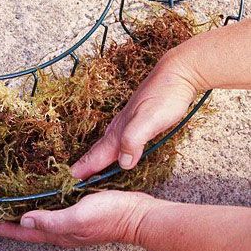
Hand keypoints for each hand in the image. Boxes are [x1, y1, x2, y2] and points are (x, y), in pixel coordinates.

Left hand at [0, 190, 156, 246]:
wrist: (137, 214)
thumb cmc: (109, 216)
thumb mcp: (78, 217)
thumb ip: (51, 220)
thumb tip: (23, 221)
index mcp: (58, 233)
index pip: (22, 233)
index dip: (2, 228)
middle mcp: (60, 229)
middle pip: (26, 227)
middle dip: (7, 221)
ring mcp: (69, 221)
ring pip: (38, 217)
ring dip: (21, 211)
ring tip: (7, 202)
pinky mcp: (77, 210)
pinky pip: (51, 208)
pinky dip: (39, 202)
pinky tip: (38, 193)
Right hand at [71, 50, 198, 178]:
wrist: (177, 74)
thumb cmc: (165, 95)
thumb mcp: (150, 120)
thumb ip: (134, 139)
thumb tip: (123, 163)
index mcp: (121, 129)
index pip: (100, 152)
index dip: (87, 166)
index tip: (73, 177)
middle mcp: (121, 125)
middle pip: (100, 148)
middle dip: (87, 162)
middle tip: (76, 174)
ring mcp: (129, 121)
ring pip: (109, 143)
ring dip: (98, 155)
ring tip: (91, 164)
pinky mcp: (139, 119)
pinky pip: (120, 138)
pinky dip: (113, 147)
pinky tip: (118, 148)